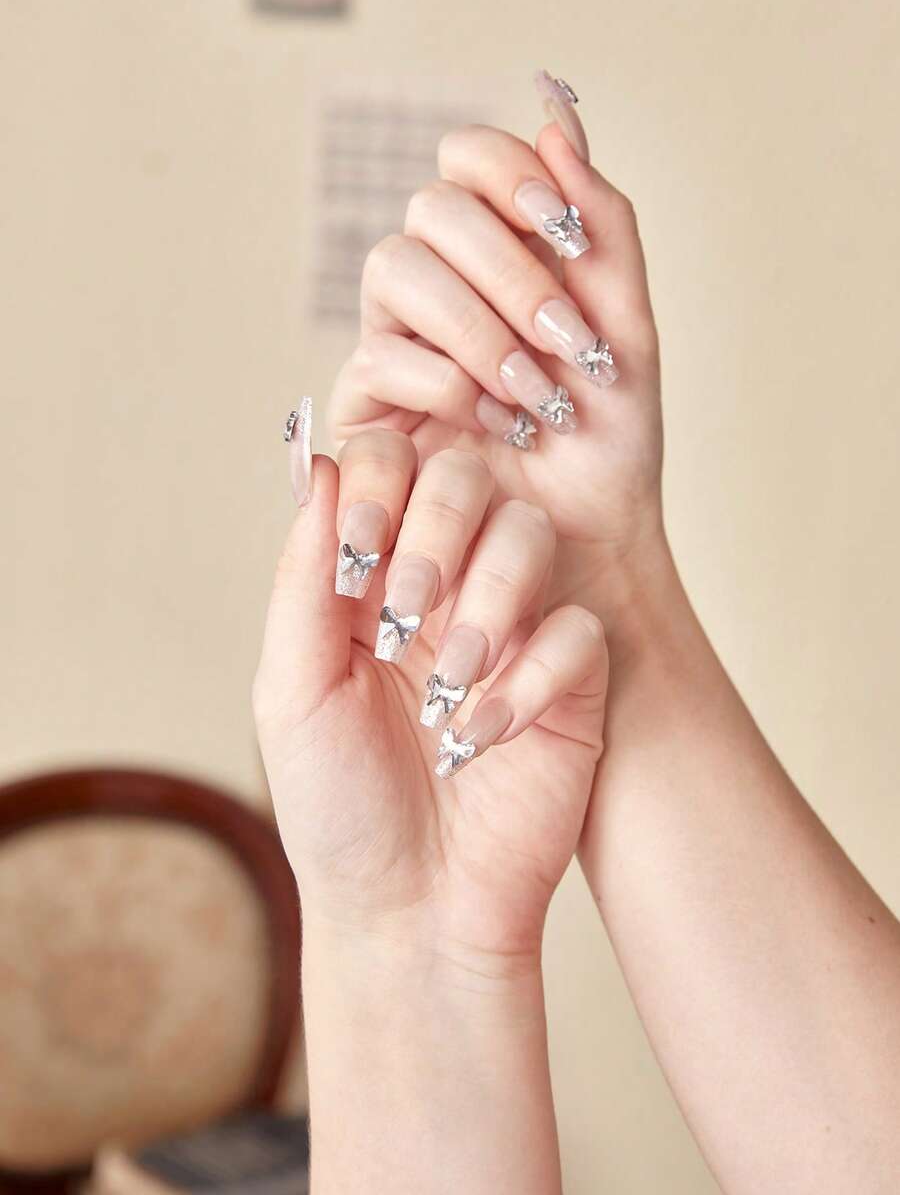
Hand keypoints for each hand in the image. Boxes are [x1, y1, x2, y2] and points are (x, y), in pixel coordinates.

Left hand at [254, 430, 607, 969]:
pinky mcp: (570, 679)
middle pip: (467, 483)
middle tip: (405, 620)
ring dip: (489, 603)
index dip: (381, 484)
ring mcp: (512, 628)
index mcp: (371, 582)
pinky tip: (487, 734)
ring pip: (531, 539)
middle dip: (437, 535)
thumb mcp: (294, 691)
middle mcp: (444, 588)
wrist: (415, 909)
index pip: (388, 471)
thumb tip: (320, 468)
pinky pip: (576, 631)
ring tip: (448, 689)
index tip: (359, 549)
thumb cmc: (342, 806)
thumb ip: (304, 580)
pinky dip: (533, 676)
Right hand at [329, 121, 667, 624]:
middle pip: (429, 209)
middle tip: (566, 342)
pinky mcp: (371, 403)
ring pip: (394, 269)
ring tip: (533, 393)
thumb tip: (558, 116)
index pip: (468, 161)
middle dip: (507, 274)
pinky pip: (382, 357)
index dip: (506, 176)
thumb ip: (601, 221)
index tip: (565, 232)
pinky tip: (496, 423)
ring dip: (476, 327)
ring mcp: (398, 339)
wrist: (590, 535)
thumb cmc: (610, 438)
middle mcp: (441, 285)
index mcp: (501, 252)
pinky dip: (449, 383)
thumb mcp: (627, 325)